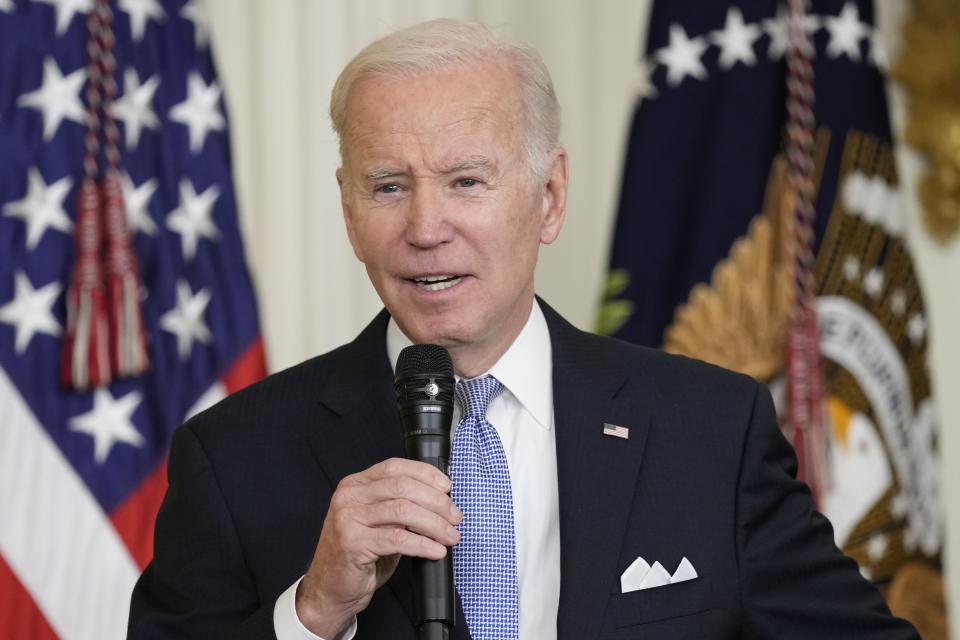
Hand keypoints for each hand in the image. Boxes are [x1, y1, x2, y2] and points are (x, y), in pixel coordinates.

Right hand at [295, 458, 461, 636]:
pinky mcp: (353, 543)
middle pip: (403, 487)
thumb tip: (439, 499)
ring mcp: (348, 519)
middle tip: (455, 517)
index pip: (395, 467)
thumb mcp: (378, 522)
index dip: (426, 474)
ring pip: (403, 511)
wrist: (330, 589)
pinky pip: (398, 539)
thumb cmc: (357, 555)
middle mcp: (349, 497)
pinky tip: (436, 550)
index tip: (447, 488)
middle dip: (437, 502)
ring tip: (450, 535)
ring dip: (434, 524)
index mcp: (355, 485)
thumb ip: (399, 505)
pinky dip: (423, 544)